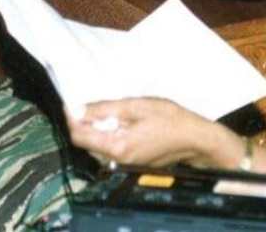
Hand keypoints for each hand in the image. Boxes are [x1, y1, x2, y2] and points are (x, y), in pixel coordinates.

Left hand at [66, 98, 242, 168]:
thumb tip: (79, 109)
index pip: (79, 136)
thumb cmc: (170, 119)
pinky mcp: (131, 161)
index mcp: (117, 147)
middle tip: (88, 102)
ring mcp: (124, 163)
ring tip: (106, 109)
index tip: (70, 102)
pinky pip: (110, 147)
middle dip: (83, 122)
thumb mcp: (136, 106)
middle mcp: (117, 160)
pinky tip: (119, 120)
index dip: (71, 118)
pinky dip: (108, 133)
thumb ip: (105, 109)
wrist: (195, 138)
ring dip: (96, 127)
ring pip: (98, 144)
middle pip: (86, 142)